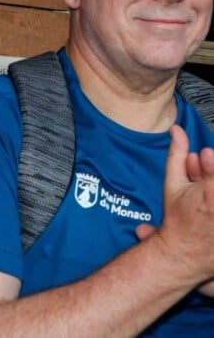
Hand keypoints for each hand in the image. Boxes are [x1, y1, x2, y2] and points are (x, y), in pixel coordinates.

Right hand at [137, 126, 213, 294]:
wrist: (183, 252)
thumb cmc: (177, 219)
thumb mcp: (173, 182)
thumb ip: (176, 153)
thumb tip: (177, 129)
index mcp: (212, 189)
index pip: (213, 164)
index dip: (210, 163)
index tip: (206, 160)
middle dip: (211, 171)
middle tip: (205, 172)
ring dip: (211, 183)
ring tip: (205, 191)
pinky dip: (213, 201)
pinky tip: (208, 206)